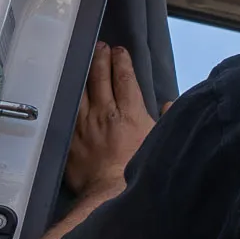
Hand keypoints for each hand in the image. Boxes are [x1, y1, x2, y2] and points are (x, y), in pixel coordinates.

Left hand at [65, 43, 154, 196]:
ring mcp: (84, 124)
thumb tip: (171, 103)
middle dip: (101, 59)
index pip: (124, 78)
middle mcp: (105, 113)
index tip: (120, 51)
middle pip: (100, 78)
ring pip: (81, 90)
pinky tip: (70, 89)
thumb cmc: (138, 168)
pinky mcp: (71, 137)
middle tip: (102, 47)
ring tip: (85, 61)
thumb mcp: (160, 140)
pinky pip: (68, 110)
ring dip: (84, 73)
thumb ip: (168, 119)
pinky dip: (70, 96)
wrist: (110, 191)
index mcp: (129, 112)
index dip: (122, 61)